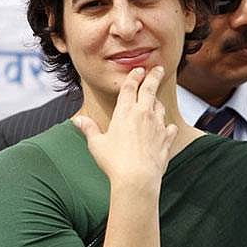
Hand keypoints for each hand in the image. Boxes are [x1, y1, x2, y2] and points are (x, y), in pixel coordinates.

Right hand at [73, 66, 177, 192]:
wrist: (137, 178)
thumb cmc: (114, 162)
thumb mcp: (97, 144)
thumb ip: (89, 129)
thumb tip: (77, 120)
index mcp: (125, 111)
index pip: (130, 87)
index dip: (134, 76)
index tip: (138, 70)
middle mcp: (143, 114)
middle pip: (150, 89)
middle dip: (154, 76)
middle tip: (158, 68)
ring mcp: (157, 125)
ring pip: (160, 107)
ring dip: (157, 101)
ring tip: (156, 99)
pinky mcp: (166, 139)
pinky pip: (169, 128)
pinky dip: (168, 126)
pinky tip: (167, 128)